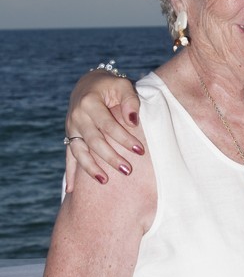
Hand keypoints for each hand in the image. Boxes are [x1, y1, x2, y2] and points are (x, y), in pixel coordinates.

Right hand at [65, 72, 144, 190]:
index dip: (124, 138)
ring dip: (90, 168)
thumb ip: (130, 101)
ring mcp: (71, 128)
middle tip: (127, 170)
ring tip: (104, 181)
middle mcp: (77, 116)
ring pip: (79, 151)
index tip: (140, 151)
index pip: (108, 125)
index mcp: (90, 103)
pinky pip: (69, 156)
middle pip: (94, 141)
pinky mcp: (70, 136)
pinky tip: (72, 191)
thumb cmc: (111, 87)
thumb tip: (133, 121)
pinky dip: (70, 173)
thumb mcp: (123, 86)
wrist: (88, 84)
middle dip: (110, 157)